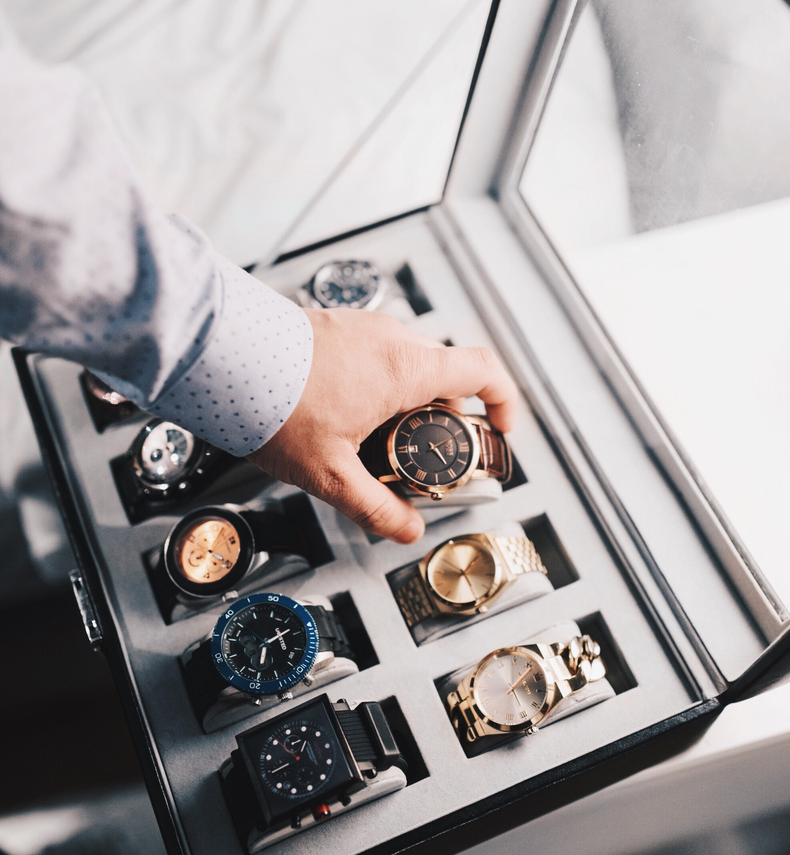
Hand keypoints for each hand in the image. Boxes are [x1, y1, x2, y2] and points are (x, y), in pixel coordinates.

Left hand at [249, 308, 516, 542]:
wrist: (220, 357)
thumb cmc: (272, 403)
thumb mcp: (330, 473)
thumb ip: (375, 506)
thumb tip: (407, 529)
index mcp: (405, 369)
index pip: (484, 369)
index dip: (503, 399)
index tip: (499, 427)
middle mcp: (391, 339)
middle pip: (445, 373)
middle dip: (447, 414)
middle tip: (429, 453)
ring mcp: (362, 326)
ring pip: (407, 362)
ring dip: (408, 398)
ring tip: (378, 439)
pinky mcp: (334, 325)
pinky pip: (375, 352)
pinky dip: (377, 382)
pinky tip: (344, 415)